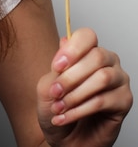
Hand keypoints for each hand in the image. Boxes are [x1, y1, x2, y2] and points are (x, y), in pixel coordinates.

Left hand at [37, 27, 132, 146]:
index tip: (56, 66)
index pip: (87, 36)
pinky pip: (103, 101)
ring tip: (59, 107)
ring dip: (76, 94)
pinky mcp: (124, 102)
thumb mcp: (48, 84)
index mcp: (87, 51)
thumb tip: (65, 41)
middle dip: (71, 76)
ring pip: (102, 78)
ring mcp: (118, 81)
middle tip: (55, 91)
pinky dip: (80, 110)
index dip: (72, 49)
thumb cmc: (56, 106)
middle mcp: (107, 62)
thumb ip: (57, 66)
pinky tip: (65, 117)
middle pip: (97, 57)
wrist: (63, 136)